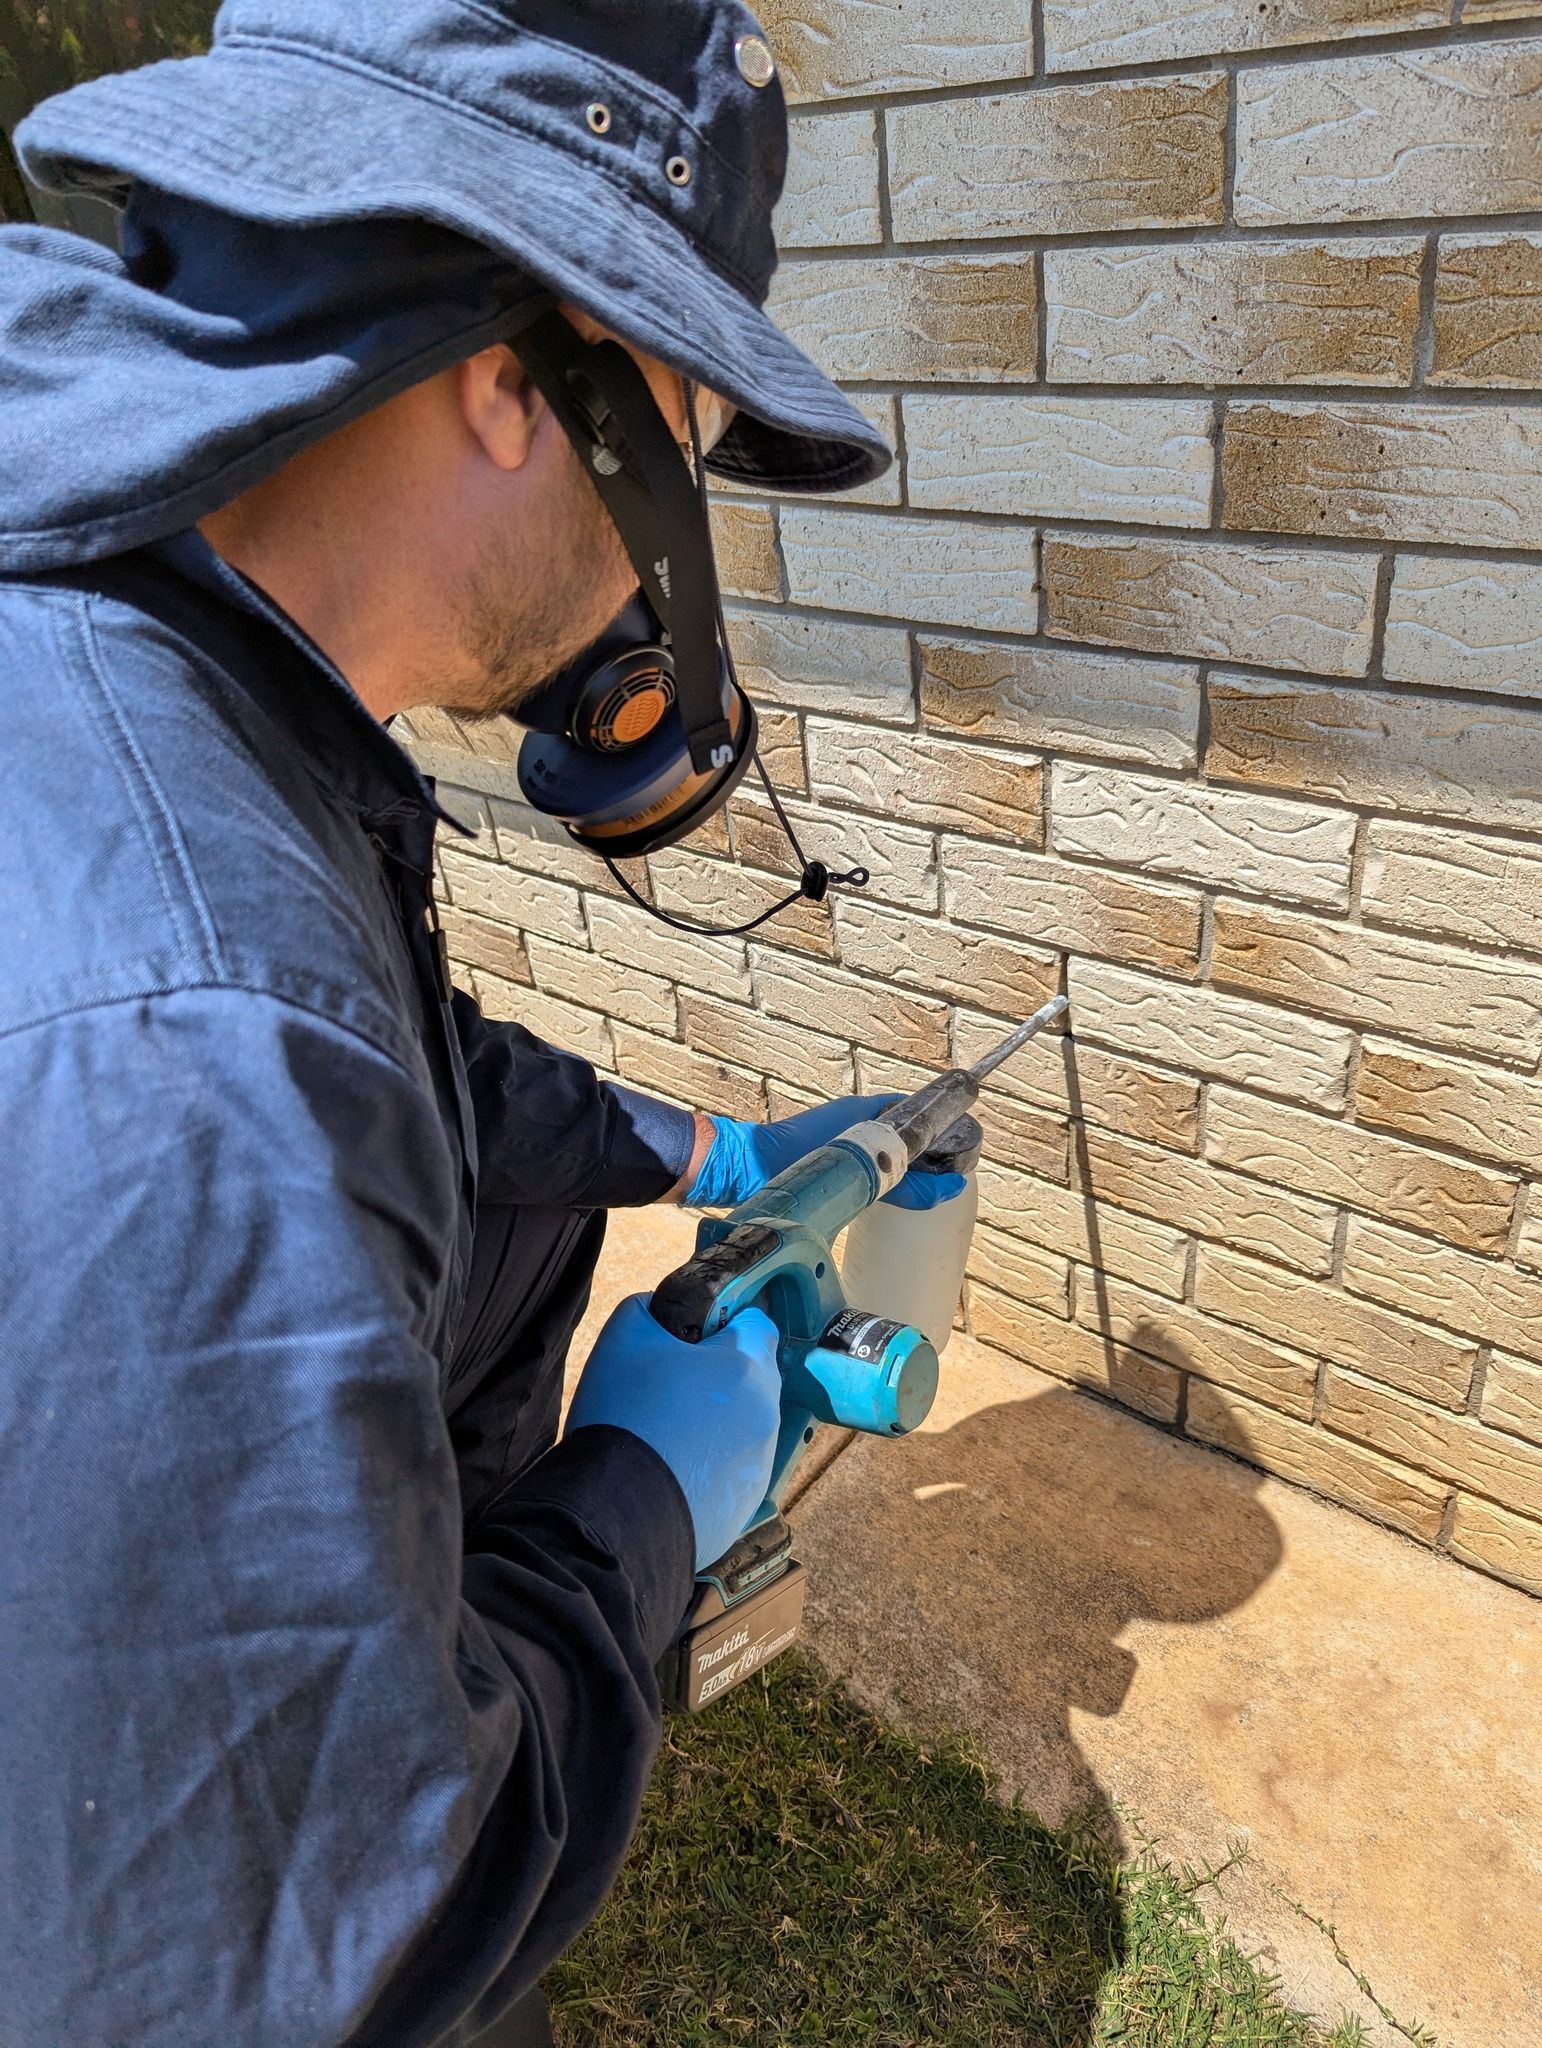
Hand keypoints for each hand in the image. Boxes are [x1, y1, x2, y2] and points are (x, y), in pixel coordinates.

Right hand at [566, 1295, 782, 1570]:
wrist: (616, 1514)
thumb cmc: (624, 1416)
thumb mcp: (622, 1338)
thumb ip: (649, 1311)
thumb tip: (660, 1313)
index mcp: (746, 1366)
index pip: (757, 1323)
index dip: (723, 1323)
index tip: (691, 1338)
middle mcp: (766, 1413)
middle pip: (752, 1378)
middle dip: (718, 1376)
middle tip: (670, 1388)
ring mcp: (760, 1464)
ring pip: (743, 1427)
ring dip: (714, 1424)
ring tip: (664, 1436)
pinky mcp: (744, 1505)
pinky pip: (731, 1472)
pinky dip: (707, 1467)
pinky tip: (668, 1472)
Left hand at [684, 1097, 968, 1212]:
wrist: (741, 1170)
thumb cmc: (793, 1161)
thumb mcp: (859, 1172)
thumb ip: (906, 1184)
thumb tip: (952, 1188)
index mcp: (864, 1111)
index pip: (916, 1109)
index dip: (939, 1125)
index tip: (961, 1145)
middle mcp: (854, 1120)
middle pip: (903, 1133)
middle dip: (925, 1153)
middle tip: (948, 1178)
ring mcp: (839, 1141)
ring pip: (884, 1152)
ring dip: (903, 1169)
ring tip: (926, 1191)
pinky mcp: (826, 1162)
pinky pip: (865, 1165)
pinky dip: (882, 1178)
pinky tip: (889, 1201)